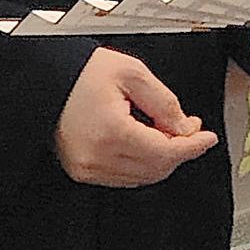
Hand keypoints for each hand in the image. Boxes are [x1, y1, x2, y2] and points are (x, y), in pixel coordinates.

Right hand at [52, 47, 216, 187]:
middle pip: (157, 169)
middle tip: (188, 128)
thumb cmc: (80, 71)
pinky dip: (141, 164)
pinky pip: (123, 177)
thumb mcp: (131, 73)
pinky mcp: (80, 171)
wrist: (42, 79)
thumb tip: (185, 128)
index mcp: (111, 132)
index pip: (166, 152)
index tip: (207, 137)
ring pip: (142, 177)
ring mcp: (86, 168)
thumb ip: (164, 102)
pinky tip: (144, 141)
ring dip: (161, 159)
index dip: (193, 146)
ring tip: (164, 130)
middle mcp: (97, 157)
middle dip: (179, 151)